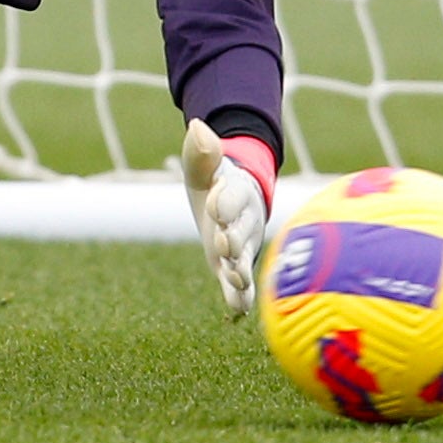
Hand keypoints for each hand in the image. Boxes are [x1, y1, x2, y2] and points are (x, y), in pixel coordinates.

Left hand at [181, 118, 273, 316]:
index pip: (232, 196)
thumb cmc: (215, 183)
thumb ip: (201, 152)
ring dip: (240, 272)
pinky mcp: (236, 271)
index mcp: (235, 194)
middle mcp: (244, 224)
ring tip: (234, 280)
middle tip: (224, 243)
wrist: (230, 205)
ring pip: (245, 263)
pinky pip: (242, 288)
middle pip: (242, 232)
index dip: (224, 199)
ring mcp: (242, 250)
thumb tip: (198, 126)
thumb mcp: (201, 167)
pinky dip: (241, 300)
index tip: (215, 200)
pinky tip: (236, 315)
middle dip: (234, 238)